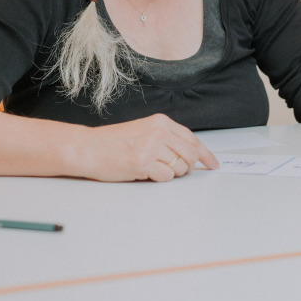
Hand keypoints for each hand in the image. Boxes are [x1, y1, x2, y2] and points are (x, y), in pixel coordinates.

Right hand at [72, 114, 219, 181]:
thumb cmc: (113, 143)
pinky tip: (145, 172)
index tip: (213, 164)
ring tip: (150, 167)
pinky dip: (159, 179)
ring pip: (179, 168)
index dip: (205, 154)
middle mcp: (159, 131)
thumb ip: (166, 139)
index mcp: (161, 122)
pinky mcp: (143, 162)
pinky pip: (166, 176)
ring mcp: (151, 147)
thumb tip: (190, 155)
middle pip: (191, 155)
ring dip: (169, 173)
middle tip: (170, 169)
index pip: (192, 139)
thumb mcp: (143, 131)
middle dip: (186, 167)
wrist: (87, 148)